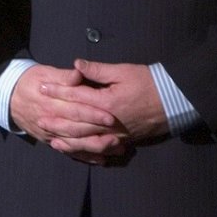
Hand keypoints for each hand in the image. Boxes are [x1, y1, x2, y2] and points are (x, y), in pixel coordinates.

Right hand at [10, 63, 125, 164]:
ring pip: (75, 145)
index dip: (93, 114)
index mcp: (51, 103)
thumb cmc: (30, 81)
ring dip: (95, 148)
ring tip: (115, 148)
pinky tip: (101, 159)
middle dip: (98, 134)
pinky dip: (85, 157)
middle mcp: (51, 121)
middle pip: (77, 130)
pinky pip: (69, 152)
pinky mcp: (50, 141)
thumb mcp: (44, 73)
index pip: (75, 110)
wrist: (9, 96)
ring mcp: (50, 134)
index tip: (110, 117)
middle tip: (118, 136)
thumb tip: (78, 74)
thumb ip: (63, 76)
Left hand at [42, 59, 169, 143]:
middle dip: (57, 121)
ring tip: (52, 140)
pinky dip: (88, 152)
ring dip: (69, 141)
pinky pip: (102, 149)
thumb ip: (98, 70)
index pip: (76, 97)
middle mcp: (110, 122)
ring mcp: (118, 134)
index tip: (42, 88)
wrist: (176, 100)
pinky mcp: (125, 140)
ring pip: (88, 141)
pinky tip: (78, 152)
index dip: (58, 92)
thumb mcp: (123, 71)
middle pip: (78, 124)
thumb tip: (75, 64)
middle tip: (39, 119)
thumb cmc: (150, 82)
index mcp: (107, 102)